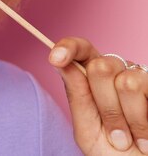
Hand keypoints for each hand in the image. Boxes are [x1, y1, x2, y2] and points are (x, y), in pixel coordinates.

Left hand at [49, 37, 147, 154]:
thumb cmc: (112, 153)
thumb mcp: (88, 130)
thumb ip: (77, 97)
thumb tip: (62, 64)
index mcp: (92, 78)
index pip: (80, 50)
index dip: (67, 48)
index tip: (55, 59)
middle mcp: (117, 72)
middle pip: (100, 67)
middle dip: (105, 104)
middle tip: (115, 133)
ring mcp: (140, 77)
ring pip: (126, 83)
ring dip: (127, 119)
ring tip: (132, 139)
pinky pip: (145, 90)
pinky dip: (143, 123)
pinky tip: (147, 136)